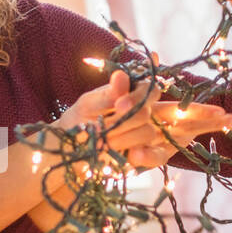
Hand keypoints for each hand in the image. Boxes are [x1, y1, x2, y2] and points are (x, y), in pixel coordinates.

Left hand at [55, 69, 170, 169]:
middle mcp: (145, 112)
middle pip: (148, 112)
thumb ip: (108, 95)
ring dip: (126, 138)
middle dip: (127, 119)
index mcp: (134, 94)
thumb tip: (121, 76)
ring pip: (148, 133)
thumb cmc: (82, 120)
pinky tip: (132, 156)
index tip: (119, 105)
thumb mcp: (89, 106)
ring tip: (106, 142)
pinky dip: (146, 156)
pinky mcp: (148, 155)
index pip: (150, 90)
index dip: (137, 98)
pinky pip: (158, 156)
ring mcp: (147, 133)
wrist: (73, 148)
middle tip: (106, 127)